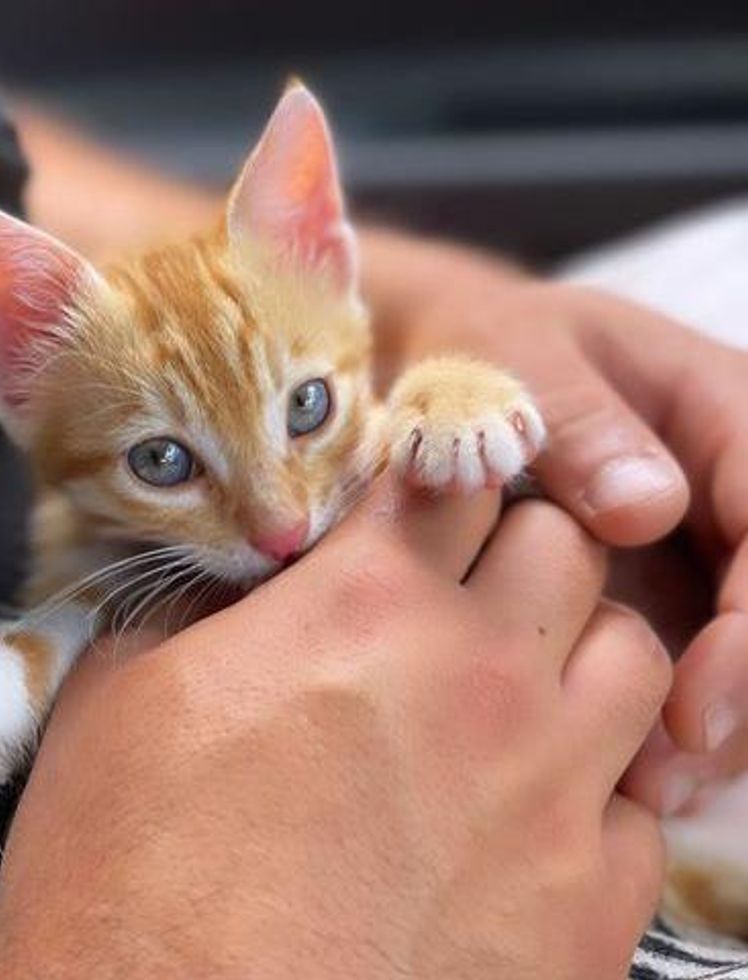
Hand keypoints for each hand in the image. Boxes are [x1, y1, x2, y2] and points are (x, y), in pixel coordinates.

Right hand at [0, 484, 667, 979]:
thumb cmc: (127, 871)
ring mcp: (550, 793)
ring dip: (577, 645)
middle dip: (517, 540)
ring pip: (634, 652)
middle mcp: (478, 680)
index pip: (451, 474)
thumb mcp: (124, 693)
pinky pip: (641, 801)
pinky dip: (595, 785)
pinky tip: (527, 808)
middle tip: (467, 579)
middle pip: (566, 540)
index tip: (419, 496)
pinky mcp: (589, 908)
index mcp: (362, 609)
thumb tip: (246, 577)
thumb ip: (202, 600)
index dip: (434, 472)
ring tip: (516, 680)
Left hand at [367, 236, 747, 810]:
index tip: (700, 700)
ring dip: (713, 724)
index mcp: (723, 414)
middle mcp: (724, 489)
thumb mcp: (514, 358)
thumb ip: (578, 422)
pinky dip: (661, 717)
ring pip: (739, 647)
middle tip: (674, 769)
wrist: (437, 371)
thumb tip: (651, 510)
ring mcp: (693, 544)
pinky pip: (683, 657)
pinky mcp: (653, 586)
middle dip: (744, 691)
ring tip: (641, 789)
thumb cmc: (478, 348)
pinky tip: (615, 769)